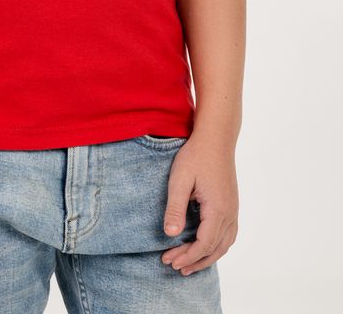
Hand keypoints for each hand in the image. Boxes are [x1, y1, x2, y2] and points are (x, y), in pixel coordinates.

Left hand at [161, 131, 238, 275]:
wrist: (216, 138)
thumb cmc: (196, 156)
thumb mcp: (180, 180)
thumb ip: (175, 208)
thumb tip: (170, 235)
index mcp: (217, 210)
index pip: (203, 245)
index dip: (186, 256)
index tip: (168, 260)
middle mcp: (229, 214)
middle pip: (214, 249)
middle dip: (193, 261)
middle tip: (173, 265)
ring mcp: (233, 210)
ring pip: (224, 245)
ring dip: (206, 257)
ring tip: (188, 264)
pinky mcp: (231, 205)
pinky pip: (228, 235)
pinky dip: (216, 247)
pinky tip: (204, 246)